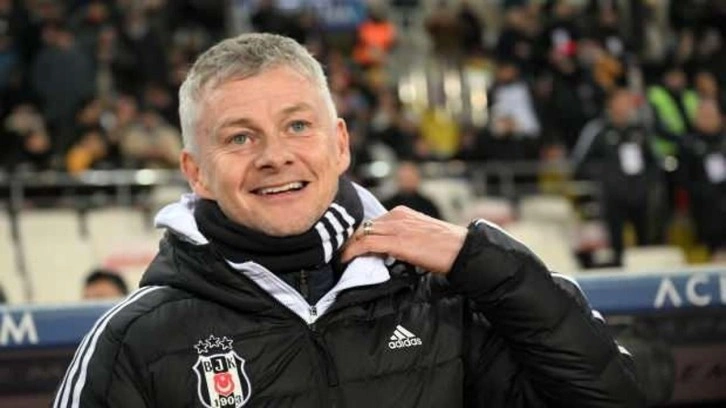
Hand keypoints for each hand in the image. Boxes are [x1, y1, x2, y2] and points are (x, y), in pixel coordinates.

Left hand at [341, 206, 467, 274]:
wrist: (461, 249)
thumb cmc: (446, 247)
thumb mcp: (420, 235)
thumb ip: (403, 237)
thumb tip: (387, 251)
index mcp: (403, 213)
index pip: (373, 222)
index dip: (360, 236)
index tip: (352, 247)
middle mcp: (397, 215)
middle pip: (364, 226)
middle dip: (352, 240)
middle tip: (344, 254)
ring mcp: (396, 227)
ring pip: (362, 233)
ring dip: (349, 246)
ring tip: (343, 258)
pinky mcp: (396, 241)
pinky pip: (366, 244)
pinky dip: (352, 252)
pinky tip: (346, 260)